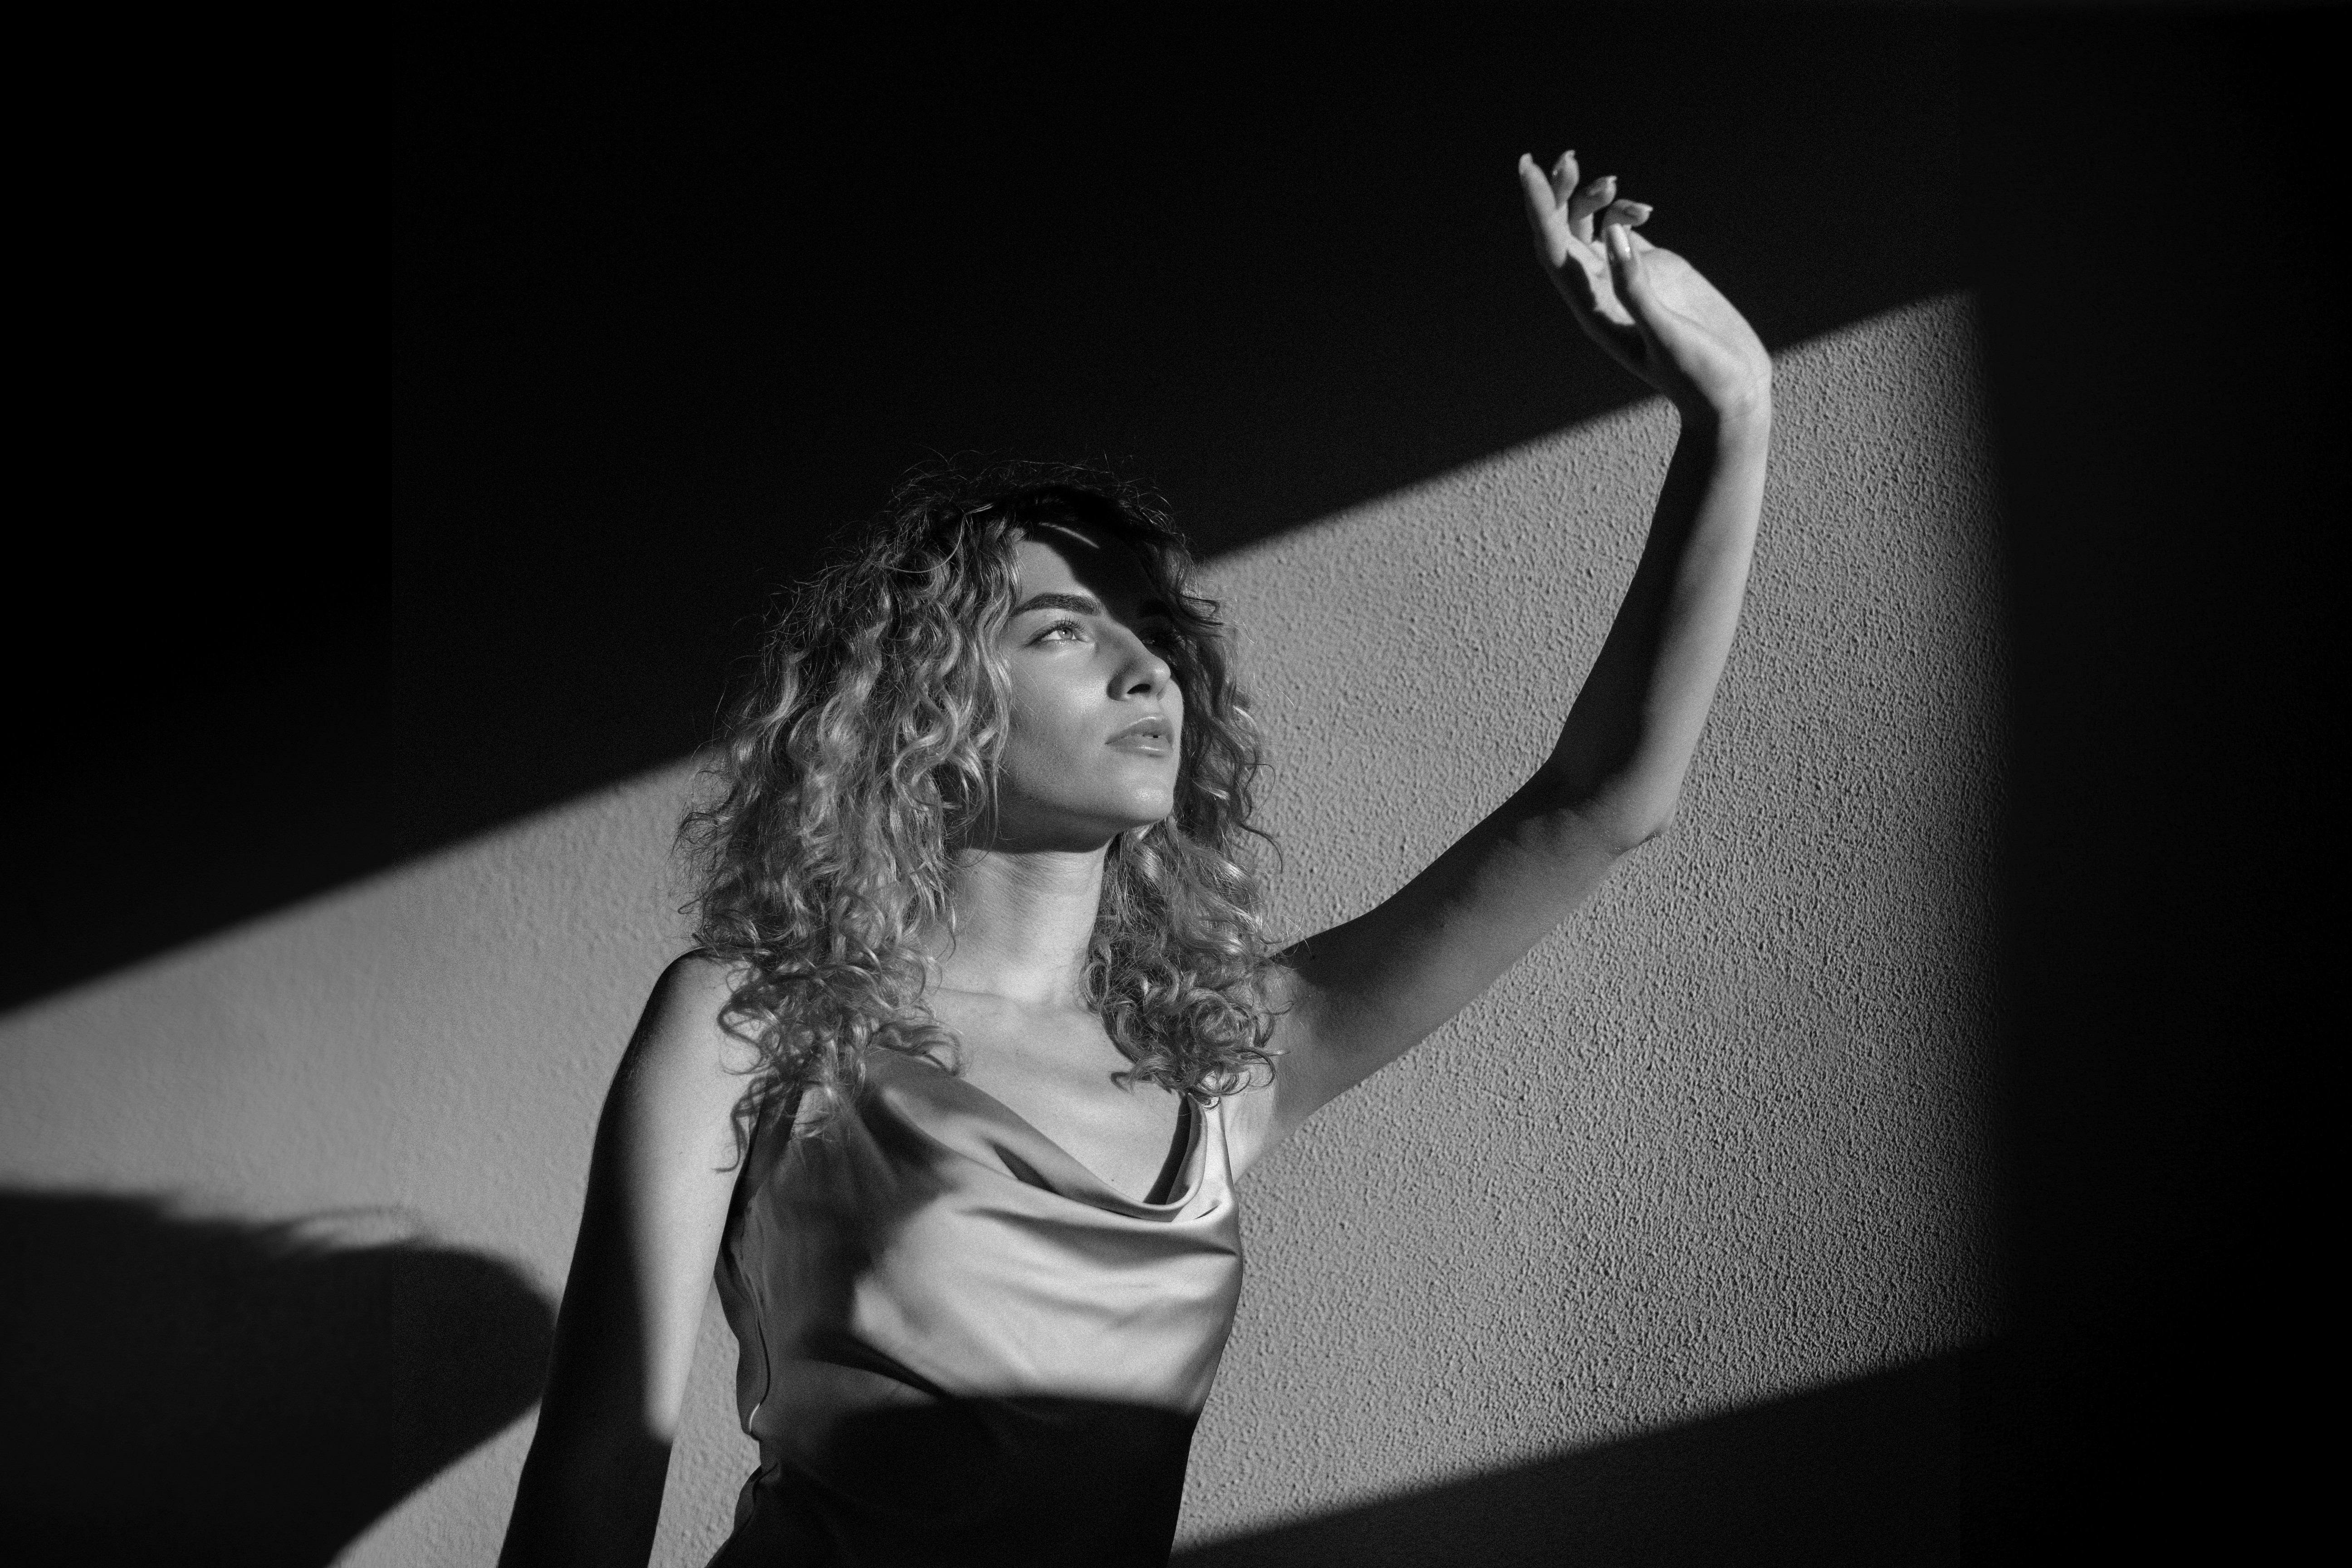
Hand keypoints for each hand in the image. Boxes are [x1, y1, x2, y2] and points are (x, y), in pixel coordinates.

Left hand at [1518, 151, 1769, 423]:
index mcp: (1593, 310)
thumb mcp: (1667, 335)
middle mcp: (1602, 293)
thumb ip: (1638, 288)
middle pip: (1563, 234)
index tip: (1529, 169)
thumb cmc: (1700, 378)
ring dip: (1593, 199)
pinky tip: (1643, 209)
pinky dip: (1626, 212)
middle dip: (1561, 194)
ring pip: (1592, 228)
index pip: (1553, 250)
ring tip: (1613, 181)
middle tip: (1568, 157)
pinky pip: (1624, 233)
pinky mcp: (1656, 273)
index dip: (1540, 209)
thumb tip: (1614, 233)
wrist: (1732, 397)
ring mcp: (1627, 281)